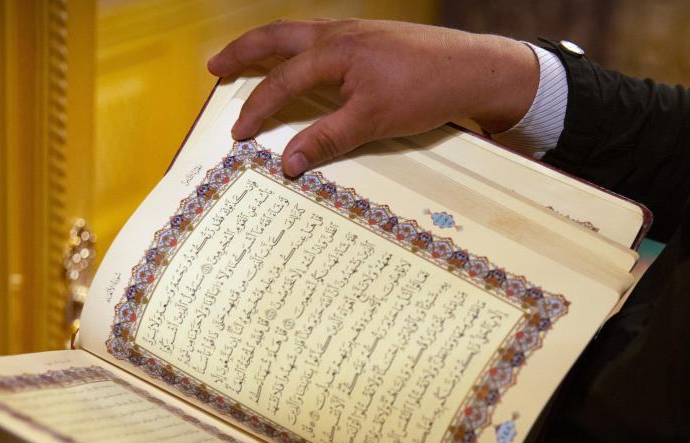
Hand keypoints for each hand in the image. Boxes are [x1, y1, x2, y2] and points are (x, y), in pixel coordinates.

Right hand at [207, 18, 539, 175]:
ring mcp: (355, 32)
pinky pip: (320, 37)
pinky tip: (303, 61)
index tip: (238, 134)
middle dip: (242, 52)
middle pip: (277, 36)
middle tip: (215, 67)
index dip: (256, 109)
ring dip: (269, 45)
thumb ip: (326, 139)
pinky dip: (298, 48)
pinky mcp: (371, 38)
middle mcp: (339, 33)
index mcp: (334, 51)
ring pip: (298, 32)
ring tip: (248, 59)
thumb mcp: (372, 121)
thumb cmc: (425, 90)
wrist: (474, 68)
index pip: (281, 81)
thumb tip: (287, 163)